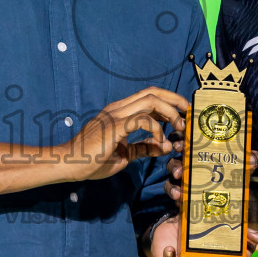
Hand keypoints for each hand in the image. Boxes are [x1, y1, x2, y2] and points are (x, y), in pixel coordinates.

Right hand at [63, 87, 188, 181]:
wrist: (68, 164)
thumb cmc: (92, 160)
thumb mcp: (125, 155)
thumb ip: (143, 148)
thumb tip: (164, 146)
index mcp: (119, 112)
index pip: (148, 97)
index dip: (168, 101)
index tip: (182, 115)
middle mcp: (118, 108)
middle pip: (152, 92)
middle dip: (174, 99)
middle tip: (188, 113)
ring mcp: (116, 115)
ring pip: (150, 100)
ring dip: (169, 111)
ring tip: (179, 126)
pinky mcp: (114, 126)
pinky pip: (142, 119)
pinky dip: (156, 128)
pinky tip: (160, 140)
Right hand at [162, 126, 257, 202]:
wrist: (228, 216)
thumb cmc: (233, 189)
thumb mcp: (243, 174)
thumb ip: (249, 164)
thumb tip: (253, 157)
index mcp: (207, 153)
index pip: (196, 137)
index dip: (190, 130)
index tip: (188, 128)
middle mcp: (194, 163)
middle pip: (180, 148)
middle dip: (178, 145)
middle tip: (180, 147)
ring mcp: (185, 179)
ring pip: (174, 167)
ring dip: (174, 168)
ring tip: (179, 174)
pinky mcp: (179, 195)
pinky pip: (171, 189)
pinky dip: (172, 190)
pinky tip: (178, 194)